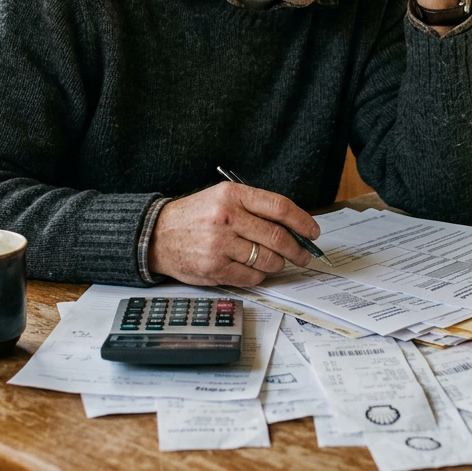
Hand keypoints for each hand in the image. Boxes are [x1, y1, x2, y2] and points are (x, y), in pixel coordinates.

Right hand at [147, 182, 320, 285]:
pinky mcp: (215, 268)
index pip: (279, 207)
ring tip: (277, 262)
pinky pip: (252, 276)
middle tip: (304, 255)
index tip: (313, 232)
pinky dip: (260, 275)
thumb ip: (255, 208)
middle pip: (278, 236)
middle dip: (298, 249)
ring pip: (267, 259)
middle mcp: (227, 217)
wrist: (157, 235)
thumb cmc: (195, 216)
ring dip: (278, 264)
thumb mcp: (222, 198)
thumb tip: (293, 227)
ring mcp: (220, 244)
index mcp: (232, 195)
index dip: (303, 221)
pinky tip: (255, 269)